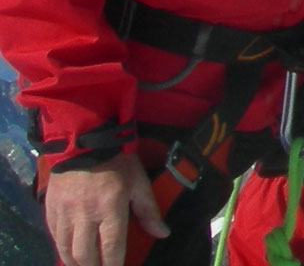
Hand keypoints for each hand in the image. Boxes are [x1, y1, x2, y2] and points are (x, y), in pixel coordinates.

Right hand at [43, 153, 164, 265]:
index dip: (114, 265)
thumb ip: (149, 210)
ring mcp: (65, 213)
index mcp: (110, 208)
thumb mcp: (139, 182)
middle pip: (86, 255)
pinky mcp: (50, 209)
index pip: (112, 247)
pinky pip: (55, 237)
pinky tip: (69, 253)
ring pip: (66, 250)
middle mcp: (85, 215)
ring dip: (76, 263)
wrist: (84, 140)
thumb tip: (163, 233)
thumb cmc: (117, 160)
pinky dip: (62, 250)